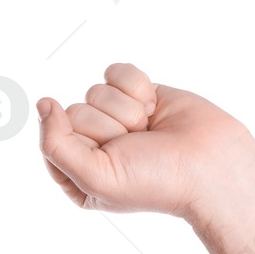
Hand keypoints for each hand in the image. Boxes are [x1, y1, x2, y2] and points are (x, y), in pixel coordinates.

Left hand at [37, 63, 254, 221]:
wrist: (211, 165)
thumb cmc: (156, 181)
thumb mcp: (94, 177)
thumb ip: (55, 145)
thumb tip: (43, 104)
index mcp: (76, 172)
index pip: (52, 139)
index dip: (82, 144)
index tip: (109, 156)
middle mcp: (94, 143)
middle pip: (74, 111)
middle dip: (109, 127)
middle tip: (137, 145)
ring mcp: (115, 116)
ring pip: (96, 90)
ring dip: (127, 110)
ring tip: (149, 131)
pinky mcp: (136, 93)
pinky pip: (116, 71)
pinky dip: (137, 86)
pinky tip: (155, 108)